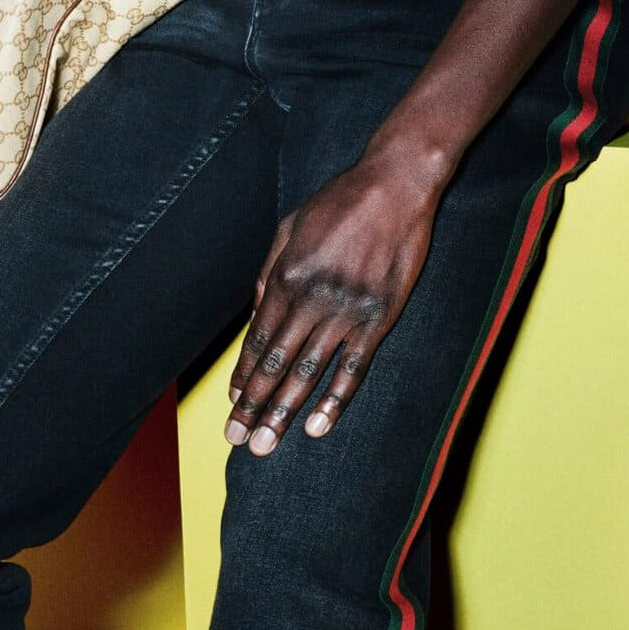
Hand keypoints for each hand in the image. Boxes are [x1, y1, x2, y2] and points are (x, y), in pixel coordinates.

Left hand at [225, 151, 443, 456]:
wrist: (395, 185)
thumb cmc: (339, 202)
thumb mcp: (290, 228)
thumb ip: (269, 273)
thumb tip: (257, 315)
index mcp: (287, 277)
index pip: (259, 339)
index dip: (244, 376)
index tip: (233, 405)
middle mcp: (313, 299)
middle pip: (277, 364)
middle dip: (254, 406)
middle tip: (239, 440)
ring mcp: (347, 311)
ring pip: (309, 372)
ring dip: (284, 411)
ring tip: (266, 443)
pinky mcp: (380, 317)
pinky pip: (353, 367)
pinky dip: (335, 399)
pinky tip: (317, 425)